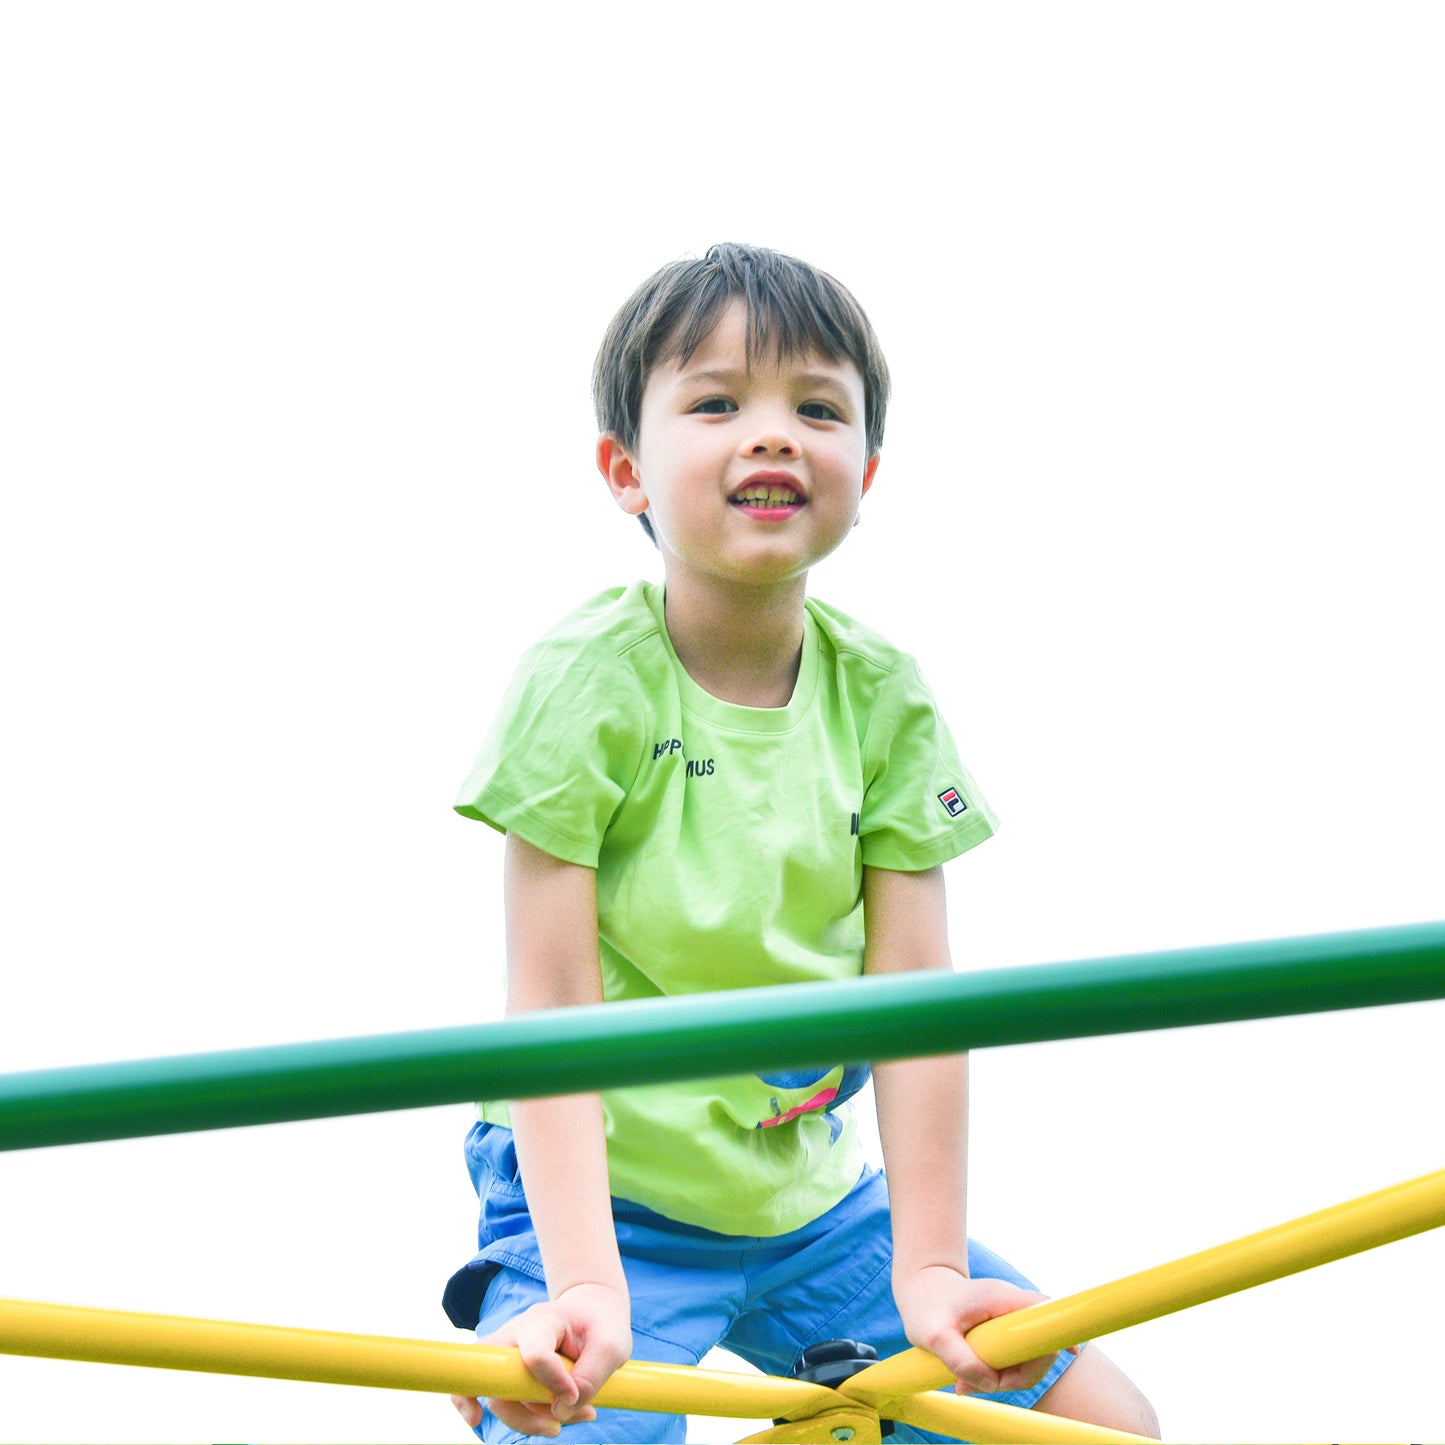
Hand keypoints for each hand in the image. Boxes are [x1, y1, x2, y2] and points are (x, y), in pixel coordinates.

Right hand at [451, 1281, 632, 1437]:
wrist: (591, 1312)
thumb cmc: (601, 1325)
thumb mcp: (611, 1345)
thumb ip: (591, 1377)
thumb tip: (560, 1411)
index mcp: (543, 1320)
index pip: (535, 1352)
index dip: (552, 1381)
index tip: (575, 1397)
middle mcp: (515, 1335)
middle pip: (498, 1375)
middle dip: (522, 1412)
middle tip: (557, 1427)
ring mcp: (507, 1354)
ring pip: (497, 1394)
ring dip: (529, 1419)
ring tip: (568, 1421)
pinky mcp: (507, 1373)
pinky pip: (494, 1397)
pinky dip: (496, 1412)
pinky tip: (474, 1420)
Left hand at [894, 1265, 1076, 1395]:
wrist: (919, 1288)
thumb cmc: (925, 1306)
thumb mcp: (934, 1335)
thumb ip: (960, 1359)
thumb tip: (991, 1385)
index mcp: (1002, 1299)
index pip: (1045, 1312)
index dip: (1061, 1332)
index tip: (1070, 1353)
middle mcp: (1011, 1306)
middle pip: (1040, 1347)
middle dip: (1018, 1375)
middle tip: (983, 1386)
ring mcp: (1009, 1318)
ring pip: (1026, 1357)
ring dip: (1002, 1378)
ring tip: (963, 1384)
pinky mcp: (1004, 1330)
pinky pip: (1013, 1357)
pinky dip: (996, 1373)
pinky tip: (968, 1381)